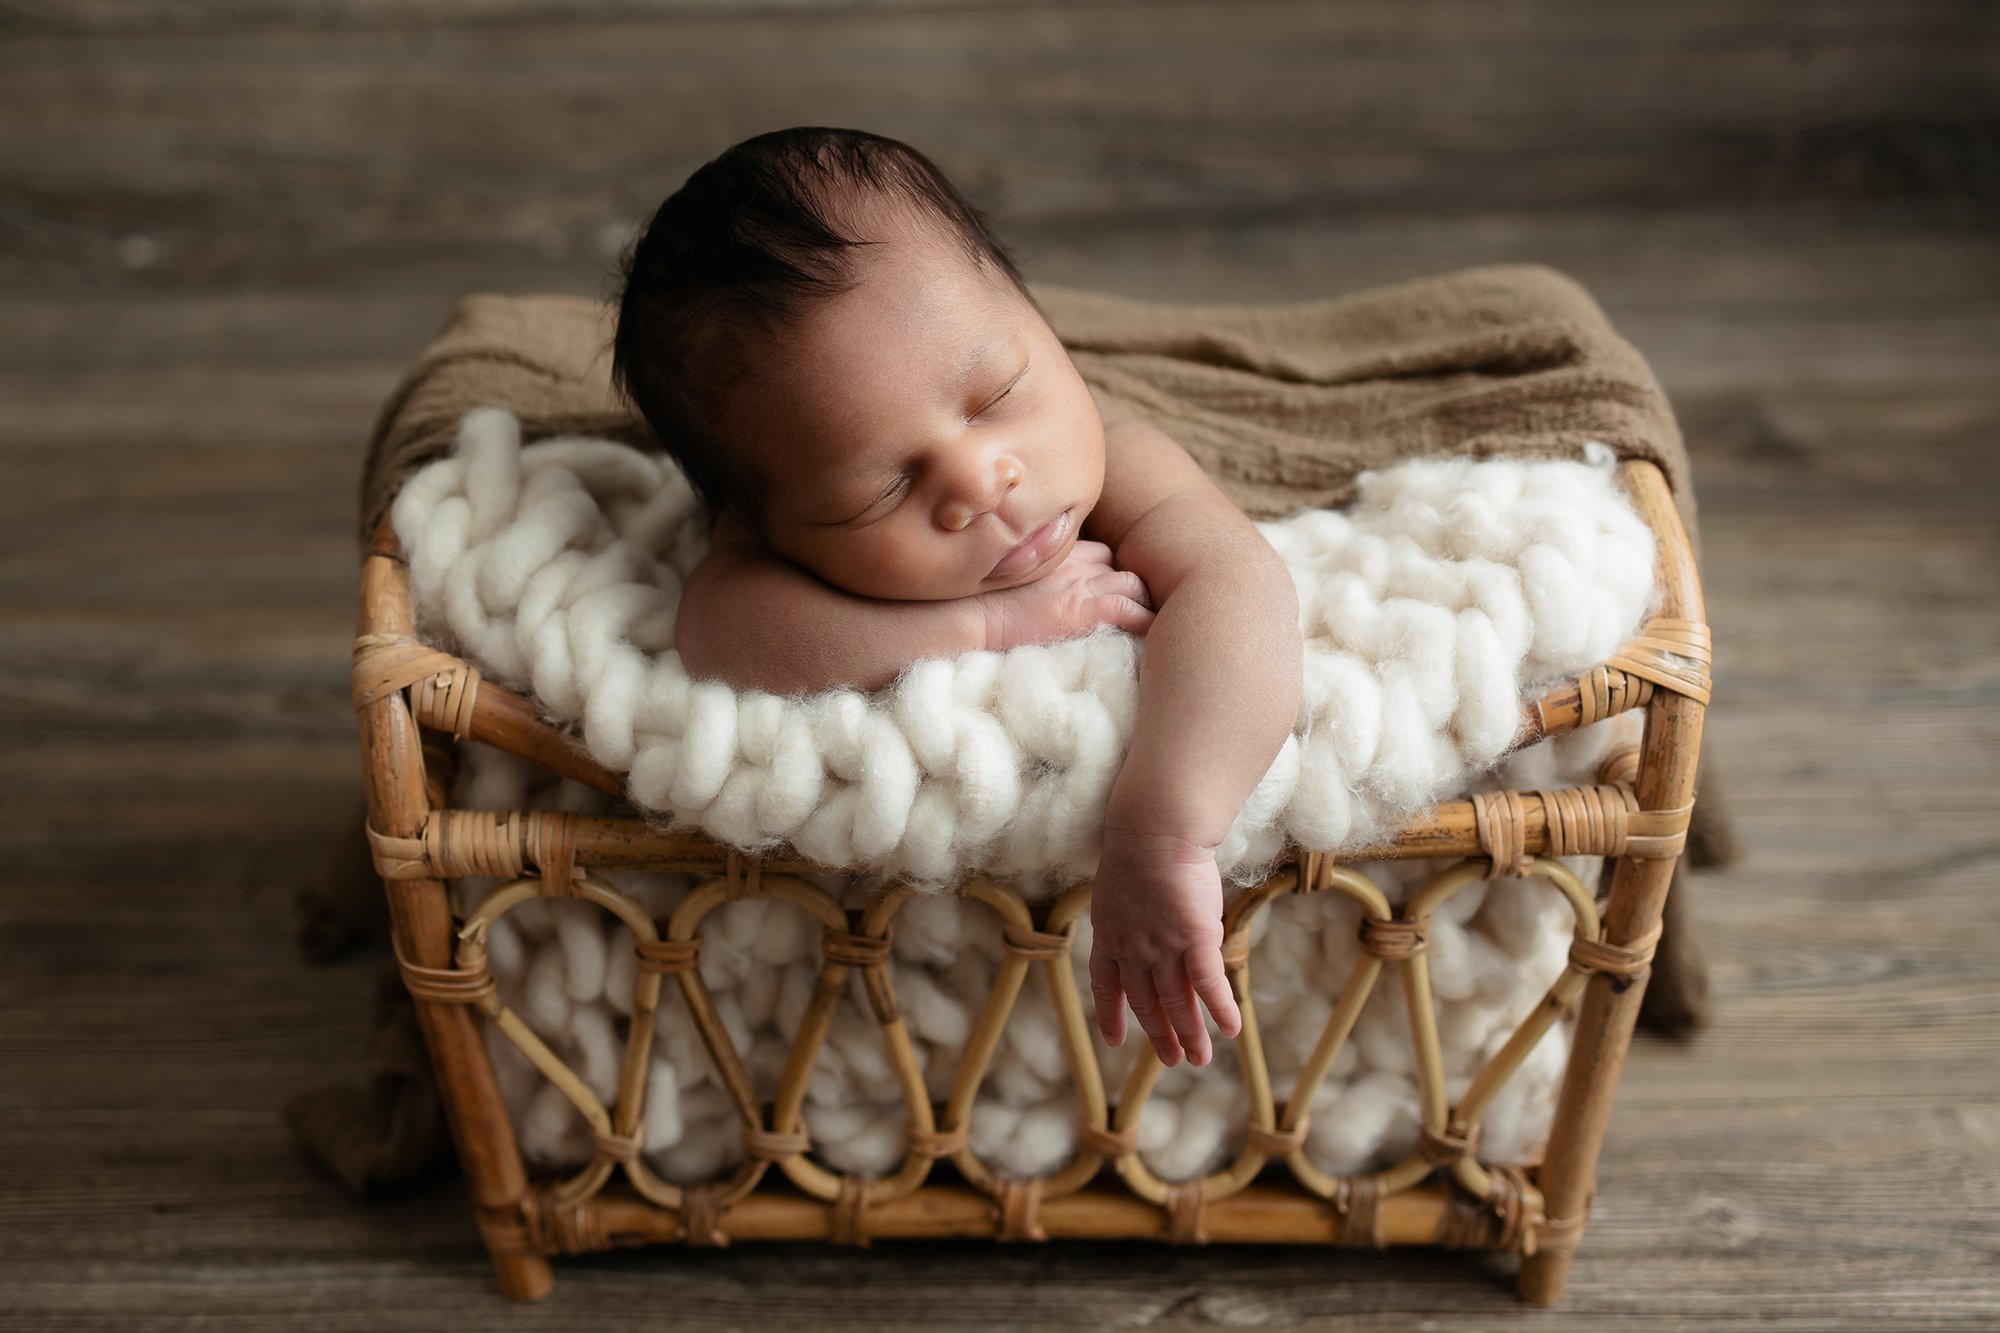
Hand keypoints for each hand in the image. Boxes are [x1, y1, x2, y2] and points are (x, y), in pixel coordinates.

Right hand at [977, 540, 1154, 650]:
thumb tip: (1041, 595)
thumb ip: (1035, 576)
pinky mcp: (1084, 609)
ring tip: (1150, 625)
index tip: (1109, 594)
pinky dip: (1145, 621)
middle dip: (1131, 589)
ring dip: (1143, 604)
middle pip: (1121, 568)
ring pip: (1134, 584)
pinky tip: (1150, 634)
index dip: (1108, 575)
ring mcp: (1082, 584)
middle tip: (1137, 611)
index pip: (1101, 555)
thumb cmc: (978, 602)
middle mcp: (1076, 563)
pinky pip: (1131, 609)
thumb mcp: (1011, 577)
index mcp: (1058, 553)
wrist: (968, 614)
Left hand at [1087, 824, 1242, 1067]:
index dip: (1111, 1014)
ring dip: (1190, 1034)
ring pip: (1176, 1001)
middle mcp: (1133, 948)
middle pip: (1145, 1001)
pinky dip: (1219, 1009)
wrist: (1154, 828)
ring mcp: (1162, 946)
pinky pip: (1208, 983)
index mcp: (1109, 934)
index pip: (1106, 985)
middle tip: (1172, 1060)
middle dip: (1159, 1034)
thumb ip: (1134, 913)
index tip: (1115, 1040)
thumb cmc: (1140, 844)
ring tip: (1200, 1060)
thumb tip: (1152, 921)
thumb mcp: (1121, 886)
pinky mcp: (1194, 937)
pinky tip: (1231, 1029)